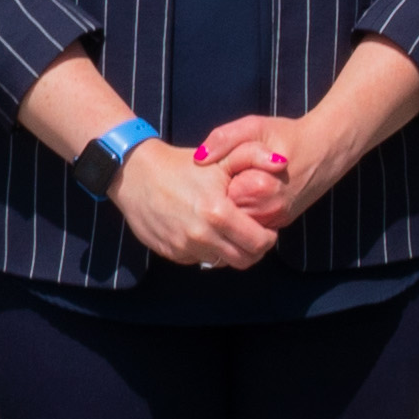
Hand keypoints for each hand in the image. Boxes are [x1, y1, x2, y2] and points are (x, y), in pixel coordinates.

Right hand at [109, 141, 275, 271]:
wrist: (136, 175)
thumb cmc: (182, 165)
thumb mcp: (220, 158)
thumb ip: (254, 156)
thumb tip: (282, 162)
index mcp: (218, 214)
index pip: (258, 243)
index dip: (268, 238)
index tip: (267, 228)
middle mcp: (201, 236)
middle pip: (243, 260)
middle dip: (254, 250)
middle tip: (253, 235)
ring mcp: (184, 247)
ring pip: (221, 262)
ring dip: (230, 251)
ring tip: (230, 232)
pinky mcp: (170, 253)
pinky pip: (198, 260)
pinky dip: (208, 251)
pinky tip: (207, 232)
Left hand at [196, 112, 330, 224]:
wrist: (326, 150)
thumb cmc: (288, 135)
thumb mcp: (254, 127)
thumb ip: (224, 139)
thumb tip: (199, 158)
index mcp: (256, 188)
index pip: (216, 197)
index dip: (215, 181)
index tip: (224, 168)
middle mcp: (266, 211)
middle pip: (225, 212)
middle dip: (223, 195)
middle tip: (232, 175)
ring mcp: (275, 220)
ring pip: (238, 221)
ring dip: (234, 205)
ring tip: (240, 183)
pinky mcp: (280, 223)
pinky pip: (252, 223)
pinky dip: (247, 210)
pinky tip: (251, 193)